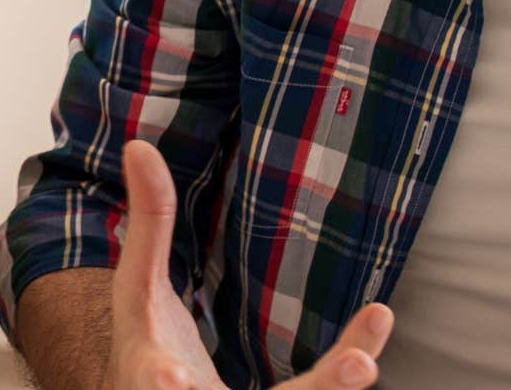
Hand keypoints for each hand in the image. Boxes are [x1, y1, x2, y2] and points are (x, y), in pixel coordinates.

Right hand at [104, 141, 392, 389]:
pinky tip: (372, 331)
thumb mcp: (138, 286)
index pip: (158, 378)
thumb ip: (148, 223)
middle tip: (352, 368)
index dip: (164, 382)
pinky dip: (345, 370)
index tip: (173, 380)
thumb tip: (140, 145)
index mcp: (154, 371)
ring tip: (362, 360)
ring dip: (332, 385)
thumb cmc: (147, 341)